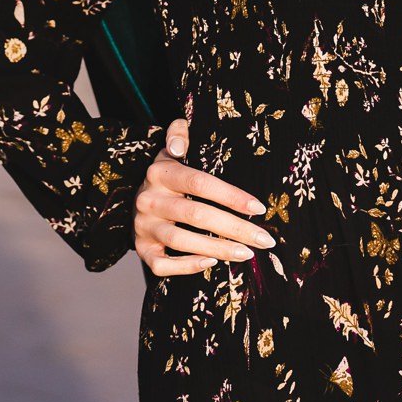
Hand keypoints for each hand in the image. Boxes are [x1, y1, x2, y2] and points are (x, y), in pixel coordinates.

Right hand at [133, 117, 275, 276]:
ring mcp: (143, 226)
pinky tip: (211, 262)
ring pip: (180, 241)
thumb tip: (177, 145)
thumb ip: (178, 134)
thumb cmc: (169, 176)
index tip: (259, 208)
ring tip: (247, 254)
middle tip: (265, 240)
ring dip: (218, 249)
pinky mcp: (141, 248)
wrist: (136, 198)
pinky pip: (161, 264)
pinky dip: (186, 266)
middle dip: (235, 229)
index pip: (199, 183)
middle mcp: (148, 199)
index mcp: (160, 173)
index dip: (231, 196)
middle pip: (196, 215)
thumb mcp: (171, 150)